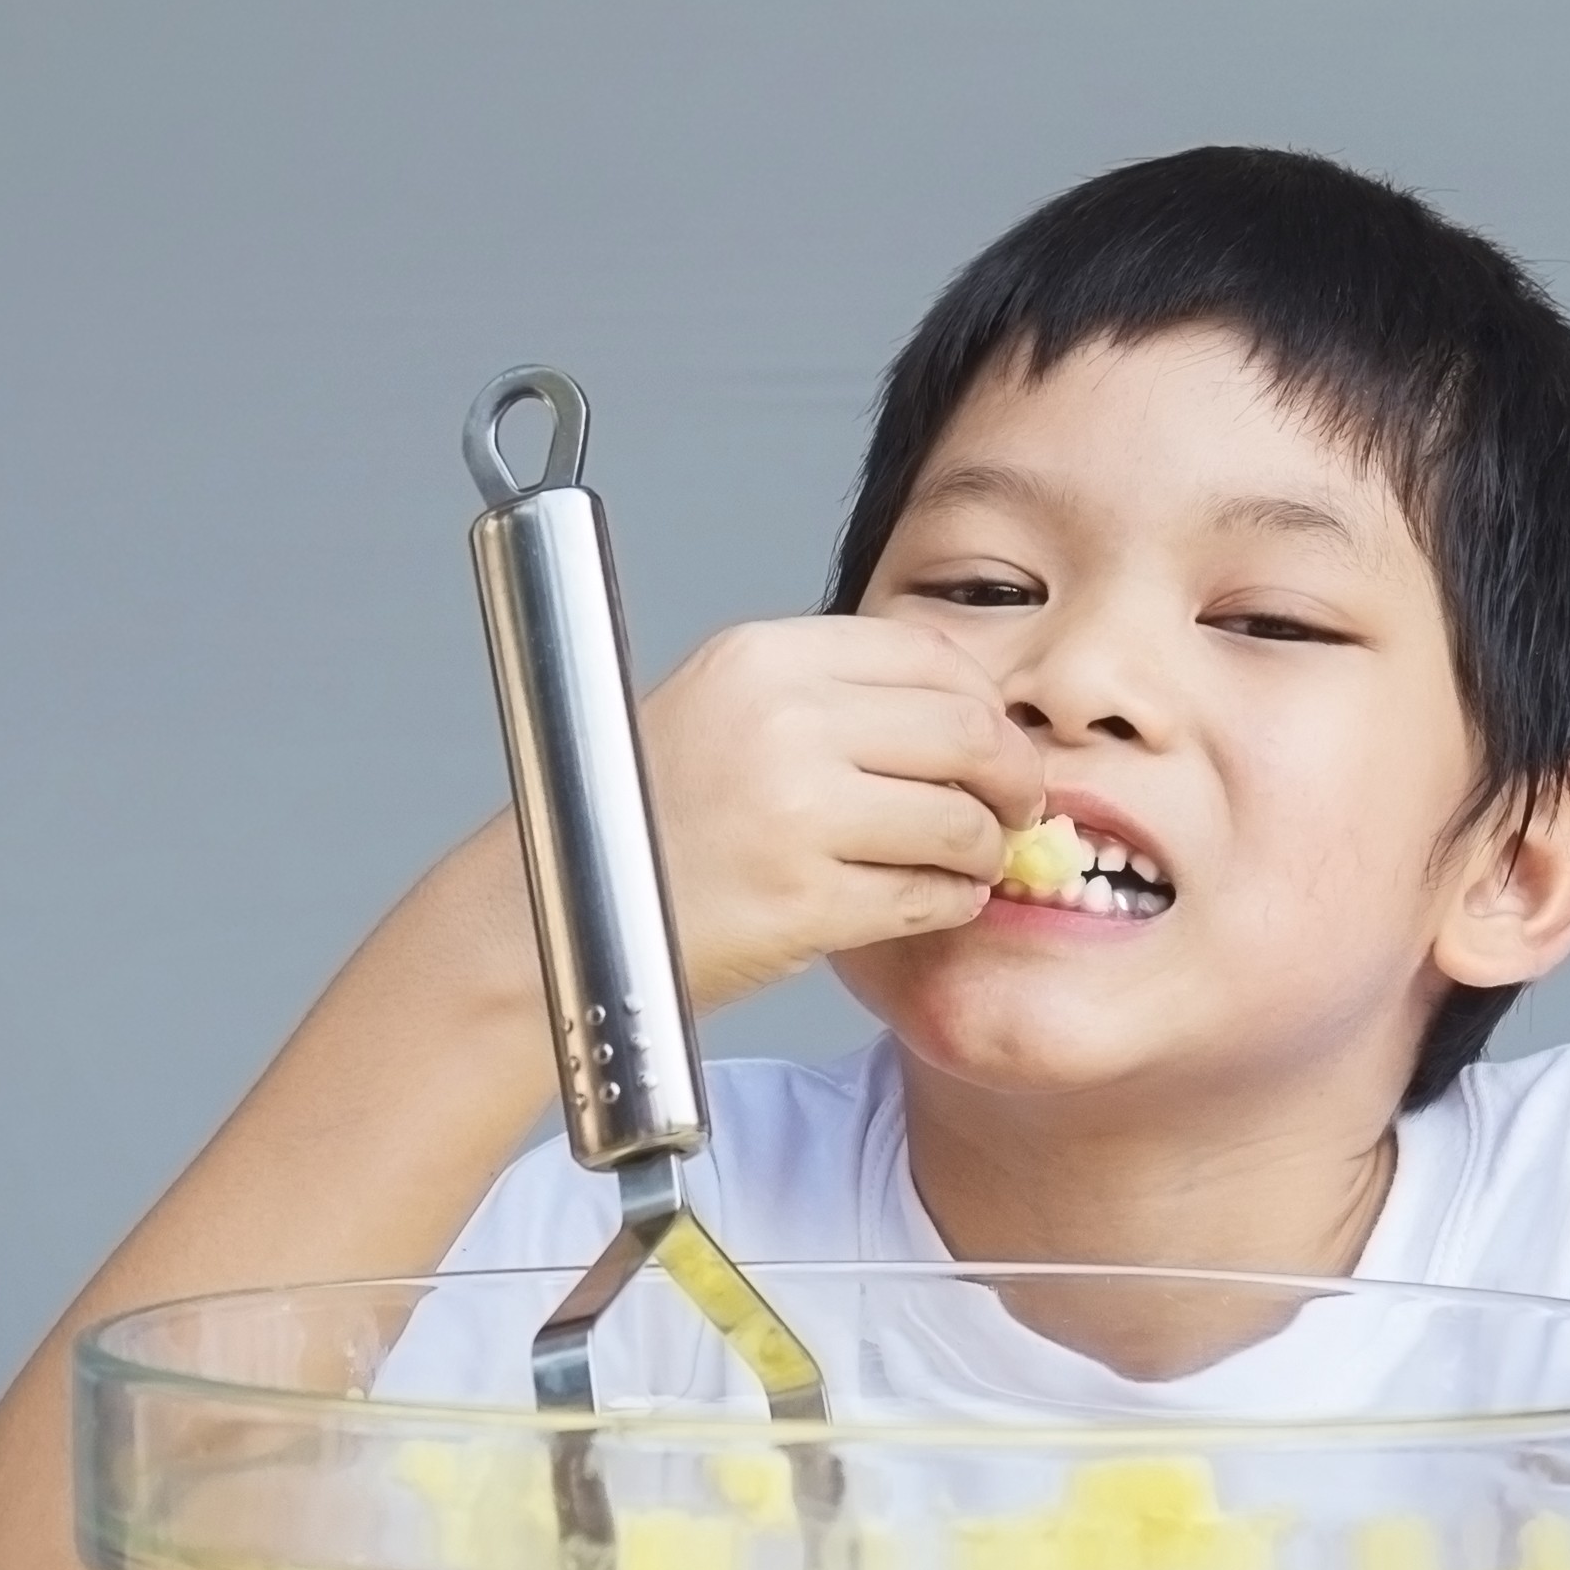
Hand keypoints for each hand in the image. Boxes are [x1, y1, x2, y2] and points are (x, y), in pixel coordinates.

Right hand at [635, 616, 1046, 1012]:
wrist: (554, 917)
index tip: (994, 737)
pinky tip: (934, 900)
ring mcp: (795, 812)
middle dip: (1012, 774)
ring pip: (960, 817)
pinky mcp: (804, 901)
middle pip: (965, 729)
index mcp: (763, 659)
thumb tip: (960, 712)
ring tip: (969, 861)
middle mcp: (781, 722)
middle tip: (1016, 805)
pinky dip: (950, 902)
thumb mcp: (720, 710)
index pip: (929, 652)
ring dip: (984, 847)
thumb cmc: (637, 824)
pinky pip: (927, 895)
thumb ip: (827, 695)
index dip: (983, 700)